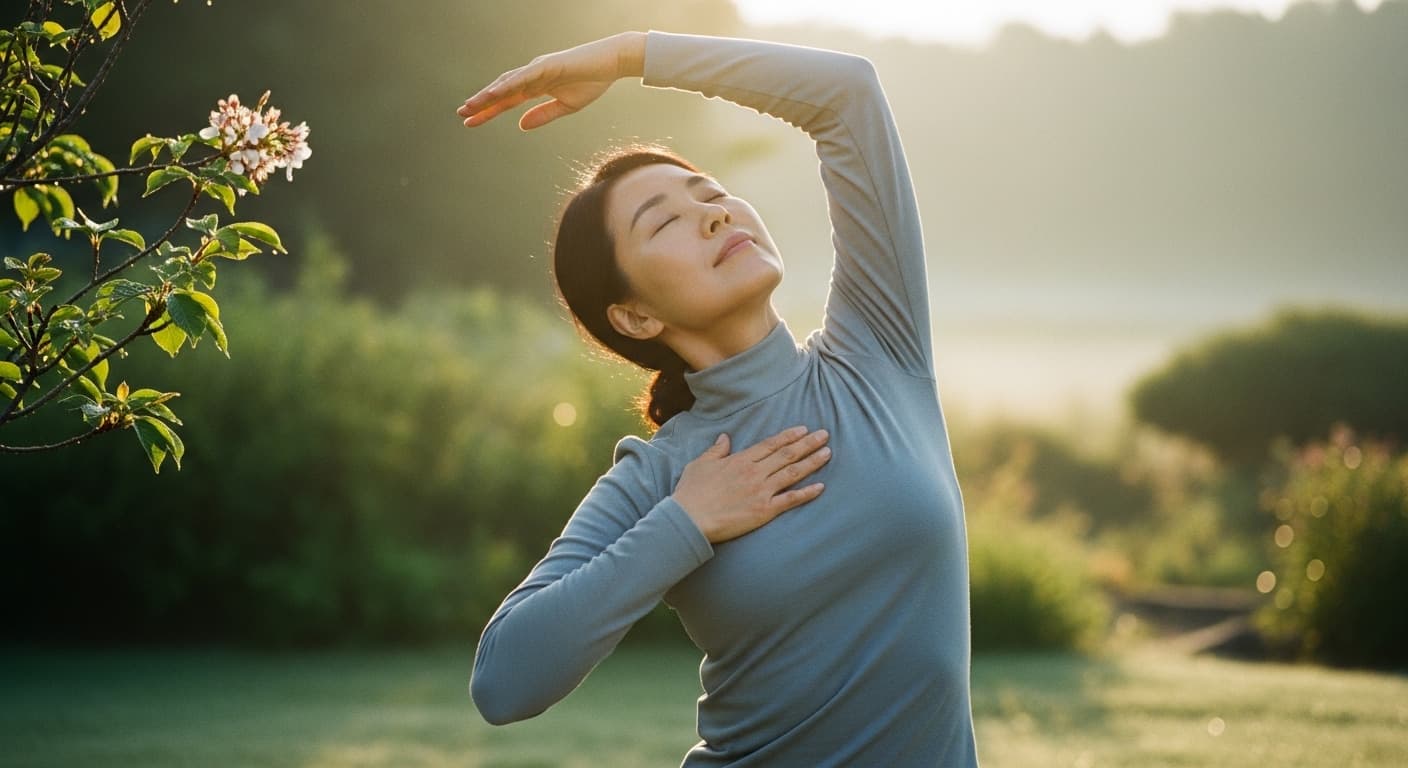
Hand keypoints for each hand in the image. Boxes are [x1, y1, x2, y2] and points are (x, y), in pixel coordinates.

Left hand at [457, 31, 646, 130]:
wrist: (612, 63)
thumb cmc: (592, 81)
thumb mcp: (566, 107)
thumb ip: (543, 115)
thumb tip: (520, 125)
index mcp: (536, 87)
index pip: (506, 101)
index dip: (488, 111)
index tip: (470, 121)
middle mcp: (532, 76)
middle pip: (501, 91)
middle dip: (482, 103)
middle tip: (462, 114)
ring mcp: (537, 69)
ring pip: (507, 83)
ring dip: (488, 94)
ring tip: (471, 105)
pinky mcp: (547, 65)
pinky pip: (523, 77)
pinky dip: (508, 85)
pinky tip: (495, 93)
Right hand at [673, 426, 831, 543]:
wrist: (690, 518)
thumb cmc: (691, 492)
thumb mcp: (700, 464)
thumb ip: (716, 450)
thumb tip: (725, 437)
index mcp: (740, 460)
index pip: (770, 444)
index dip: (789, 436)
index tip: (804, 429)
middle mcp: (755, 472)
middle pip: (787, 454)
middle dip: (808, 444)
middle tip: (825, 435)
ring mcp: (761, 491)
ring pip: (793, 472)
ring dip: (812, 462)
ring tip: (827, 453)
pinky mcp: (764, 511)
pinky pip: (790, 500)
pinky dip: (807, 493)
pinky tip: (821, 487)